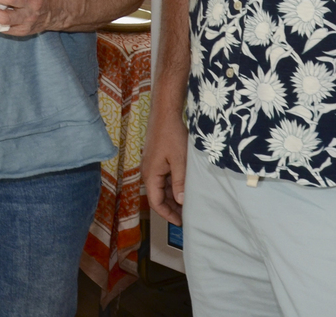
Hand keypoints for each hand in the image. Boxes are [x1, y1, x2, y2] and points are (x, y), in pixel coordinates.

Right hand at [140, 108, 188, 226]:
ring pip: (161, 188)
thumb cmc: (171, 134)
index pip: (156, 203)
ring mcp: (152, 166)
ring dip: (172, 197)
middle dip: (171, 208)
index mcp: (151, 175)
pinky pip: (163, 178)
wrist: (165, 114)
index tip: (180, 222)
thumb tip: (180, 201)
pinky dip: (172, 186)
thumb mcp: (179, 160)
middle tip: (187, 216)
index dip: (168, 215)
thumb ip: (180, 181)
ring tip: (187, 205)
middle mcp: (148, 172)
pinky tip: (184, 188)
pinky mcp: (157, 160)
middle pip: (158, 197)